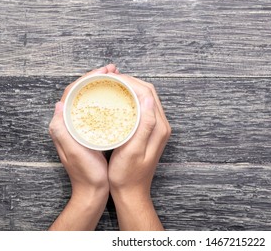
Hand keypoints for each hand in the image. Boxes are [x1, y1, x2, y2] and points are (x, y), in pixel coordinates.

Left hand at [48, 64, 117, 229]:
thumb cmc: (86, 174)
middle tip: (114, 70)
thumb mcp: (73, 153)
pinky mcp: (92, 131)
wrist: (93, 191)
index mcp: (63, 125)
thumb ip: (61, 131)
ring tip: (118, 79)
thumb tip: (58, 104)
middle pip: (82, 92)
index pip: (71, 92)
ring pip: (91, 99)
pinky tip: (119, 97)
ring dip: (103, 87)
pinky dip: (108, 99)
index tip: (104, 71)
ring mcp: (83, 126)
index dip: (87, 78)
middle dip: (97, 78)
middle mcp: (71, 123)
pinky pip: (98, 109)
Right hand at [108, 74, 171, 229]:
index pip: (147, 93)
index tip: (112, 78)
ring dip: (130, 89)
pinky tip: (117, 100)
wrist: (131, 192)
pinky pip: (142, 108)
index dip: (130, 82)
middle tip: (110, 78)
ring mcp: (157, 128)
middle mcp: (161, 125)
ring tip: (112, 85)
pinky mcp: (150, 132)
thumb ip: (145, 125)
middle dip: (130, 82)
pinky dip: (131, 99)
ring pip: (145, 99)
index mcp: (159, 128)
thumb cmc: (127, 175)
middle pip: (148, 93)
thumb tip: (148, 98)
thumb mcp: (133, 151)